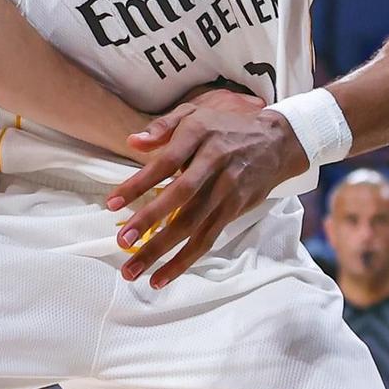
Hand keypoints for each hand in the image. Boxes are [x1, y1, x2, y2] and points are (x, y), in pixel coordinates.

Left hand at [103, 99, 306, 288]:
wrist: (276, 141)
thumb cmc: (226, 126)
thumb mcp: (195, 112)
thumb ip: (162, 126)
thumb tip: (131, 142)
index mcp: (199, 135)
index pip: (165, 163)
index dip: (138, 184)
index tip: (112, 203)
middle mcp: (213, 162)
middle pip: (179, 197)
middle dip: (149, 222)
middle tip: (122, 242)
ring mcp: (227, 189)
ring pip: (192, 225)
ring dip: (162, 250)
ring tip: (134, 270)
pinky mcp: (235, 209)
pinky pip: (207, 239)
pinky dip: (185, 260)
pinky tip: (163, 276)